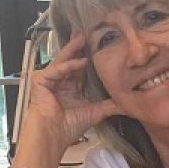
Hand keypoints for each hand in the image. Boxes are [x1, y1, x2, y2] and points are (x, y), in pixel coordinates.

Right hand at [23, 33, 120, 148]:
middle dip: (80, 46)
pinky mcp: (40, 80)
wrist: (53, 136)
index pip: (81, 67)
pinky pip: (57, 69)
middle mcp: (59, 81)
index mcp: (70, 87)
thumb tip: (128, 105)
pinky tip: (82, 60)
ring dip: (74, 49)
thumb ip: (110, 106)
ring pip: (63, 60)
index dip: (90, 55)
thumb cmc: (69, 126)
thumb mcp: (95, 112)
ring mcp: (49, 79)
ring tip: (84, 36)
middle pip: (71, 59)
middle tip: (90, 30)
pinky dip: (69, 65)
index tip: (100, 43)